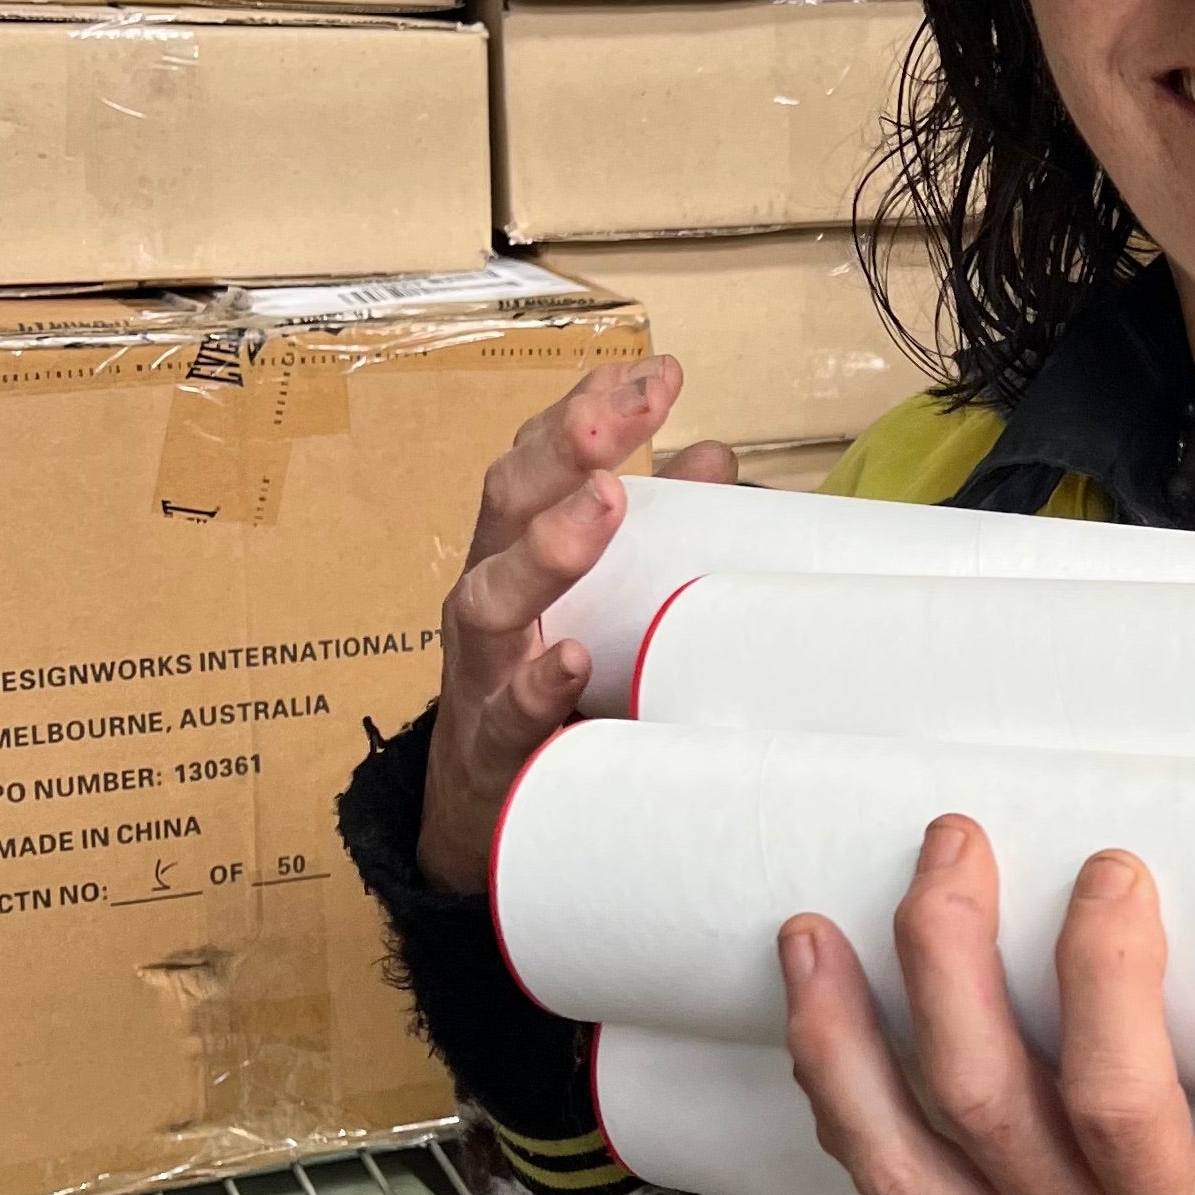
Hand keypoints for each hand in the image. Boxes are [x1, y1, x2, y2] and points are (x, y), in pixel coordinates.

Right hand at [418, 355, 734, 894]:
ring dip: (548, 547)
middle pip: (505, 505)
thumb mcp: (599, 599)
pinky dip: (538, 685)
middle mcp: (486, 599)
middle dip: (563, 450)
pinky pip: (506, 716)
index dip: (590, 410)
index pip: (539, 460)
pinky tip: (573, 659)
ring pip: (489, 599)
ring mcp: (480, 675)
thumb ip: (657, 530)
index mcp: (514, 551)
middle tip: (623, 415)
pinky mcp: (490, 752)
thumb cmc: (543, 688)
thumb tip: (716, 455)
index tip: (658, 373)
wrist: (478, 821)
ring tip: (603, 503)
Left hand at [782, 818, 1194, 1194]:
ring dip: (842, 1037)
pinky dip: (845, 1117)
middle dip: (947, 958)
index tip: (1111, 877)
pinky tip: (827, 1052)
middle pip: (979, 1095)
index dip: (1106, 982)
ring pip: (897, 1150)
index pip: (1121, 1101)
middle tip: (947, 845)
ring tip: (802, 935)